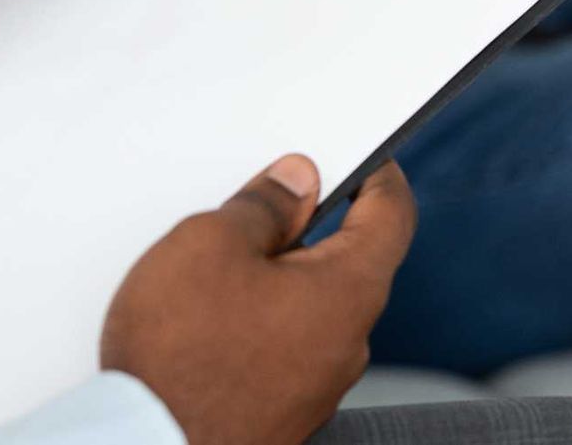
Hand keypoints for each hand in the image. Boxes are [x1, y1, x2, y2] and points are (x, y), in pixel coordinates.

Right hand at [101, 158, 416, 444]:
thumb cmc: (178, 357)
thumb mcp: (210, 245)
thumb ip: (264, 206)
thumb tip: (296, 184)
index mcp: (349, 291)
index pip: (392, 216)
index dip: (378, 175)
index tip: (364, 158)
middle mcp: (347, 343)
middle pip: (347, 262)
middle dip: (307, 229)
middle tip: (259, 209)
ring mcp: (319, 385)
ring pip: (310, 309)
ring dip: (277, 281)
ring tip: (215, 274)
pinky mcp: (286, 414)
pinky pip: (285, 349)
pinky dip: (259, 325)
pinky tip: (209, 324)